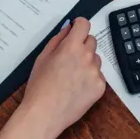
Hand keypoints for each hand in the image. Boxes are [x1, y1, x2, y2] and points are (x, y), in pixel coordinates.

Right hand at [19, 18, 104, 138]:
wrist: (44, 114)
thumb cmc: (39, 87)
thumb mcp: (42, 57)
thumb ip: (58, 40)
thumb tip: (68, 29)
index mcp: (71, 47)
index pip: (84, 24)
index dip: (79, 25)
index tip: (76, 29)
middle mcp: (87, 57)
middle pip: (92, 41)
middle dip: (82, 45)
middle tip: (69, 58)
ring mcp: (95, 72)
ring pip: (96, 59)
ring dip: (87, 62)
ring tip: (71, 77)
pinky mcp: (100, 87)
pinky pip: (98, 75)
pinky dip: (90, 78)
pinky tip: (77, 87)